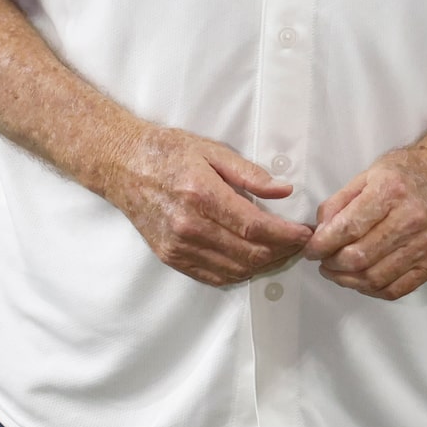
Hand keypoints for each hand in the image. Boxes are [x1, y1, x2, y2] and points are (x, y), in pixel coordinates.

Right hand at [108, 127, 308, 286]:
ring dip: (265, 266)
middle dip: (283, 252)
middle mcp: (188, 226)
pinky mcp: (170, 256)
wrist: (121, 165)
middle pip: (249, 254)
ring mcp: (178, 246)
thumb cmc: (167, 153)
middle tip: (300, 244)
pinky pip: (213, 276)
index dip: (286, 235)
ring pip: (234, 270)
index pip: (255, 228)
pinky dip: (240, 274)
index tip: (305, 233)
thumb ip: (249, 173)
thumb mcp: (212, 150)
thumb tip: (283, 190)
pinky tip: (255, 262)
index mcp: (202, 196)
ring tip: (283, 253)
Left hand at [308, 146, 426, 300]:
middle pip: (358, 257)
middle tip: (323, 260)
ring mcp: (424, 244)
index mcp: (391, 191)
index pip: (347, 228)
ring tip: (337, 271)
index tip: (311, 249)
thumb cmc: (407, 175)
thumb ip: (339, 203)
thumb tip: (319, 233)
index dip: (321, 244)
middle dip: (331, 264)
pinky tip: (361, 279)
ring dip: (346, 280)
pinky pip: (395, 290)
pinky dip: (371, 290)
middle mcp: (410, 219)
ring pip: (373, 278)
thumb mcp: (368, 175)